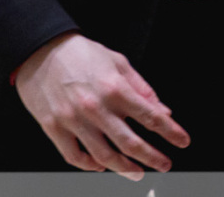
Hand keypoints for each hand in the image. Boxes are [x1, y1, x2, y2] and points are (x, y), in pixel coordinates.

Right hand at [15, 32, 189, 178]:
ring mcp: (73, 120)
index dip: (171, 132)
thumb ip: (142, 88)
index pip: (151, 116)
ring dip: (125, 168)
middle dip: (152, 157)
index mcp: (115, 88)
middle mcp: (96, 107)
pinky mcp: (54, 128)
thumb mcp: (118, 62)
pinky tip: (101, 166)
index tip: (182, 141)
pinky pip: (74, 156)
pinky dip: (90, 166)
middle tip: (165, 164)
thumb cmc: (81, 54)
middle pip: (131, 142)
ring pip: (104, 156)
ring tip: (138, 173)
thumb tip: (163, 110)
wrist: (40, 50)